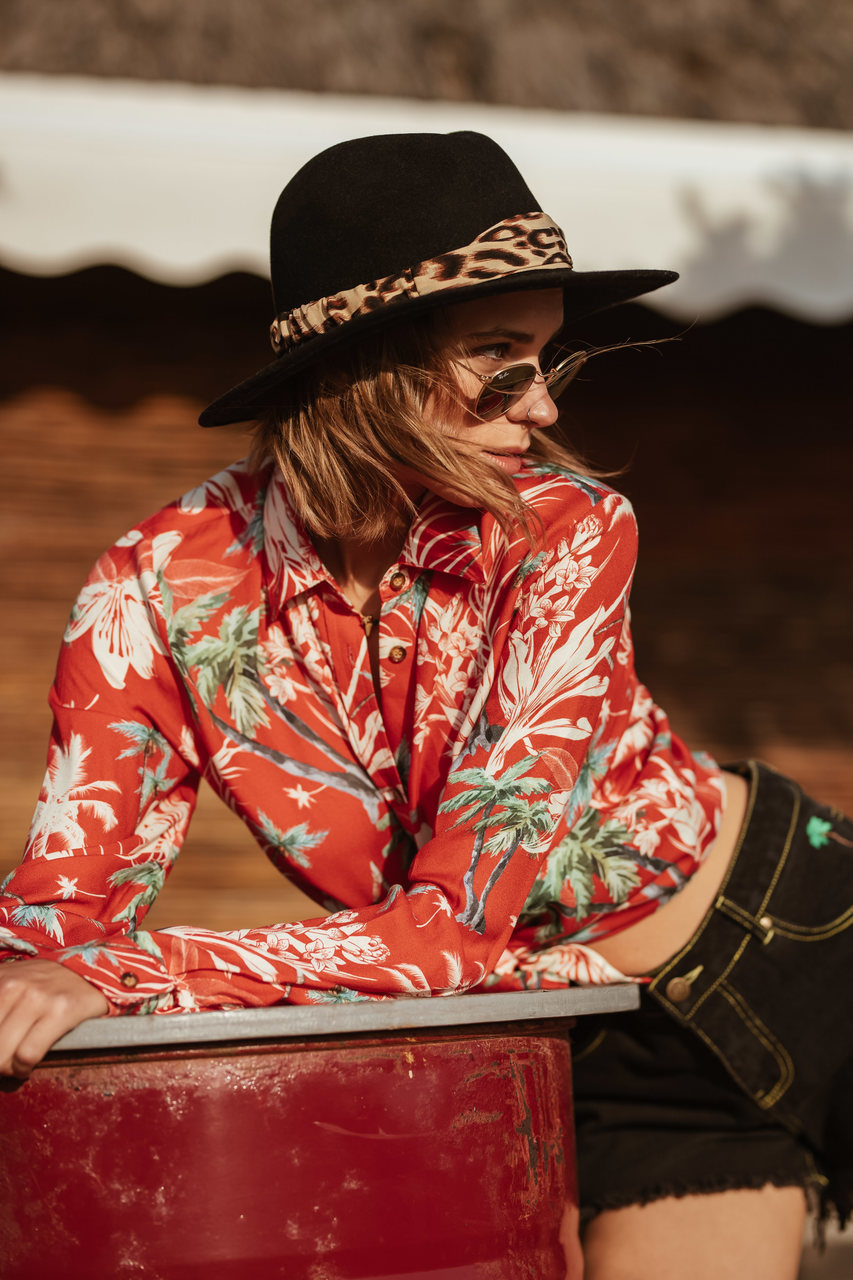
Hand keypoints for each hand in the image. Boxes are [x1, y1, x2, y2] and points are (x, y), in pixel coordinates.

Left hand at [0, 959, 109, 1078]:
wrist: (90, 972)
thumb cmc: (43, 986)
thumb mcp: (9, 985)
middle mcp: (12, 984)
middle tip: (3, 1062)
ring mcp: (36, 997)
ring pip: (1, 1055)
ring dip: (6, 1068)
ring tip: (13, 1065)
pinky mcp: (60, 1010)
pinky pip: (27, 1055)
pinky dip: (23, 1069)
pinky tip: (27, 1065)